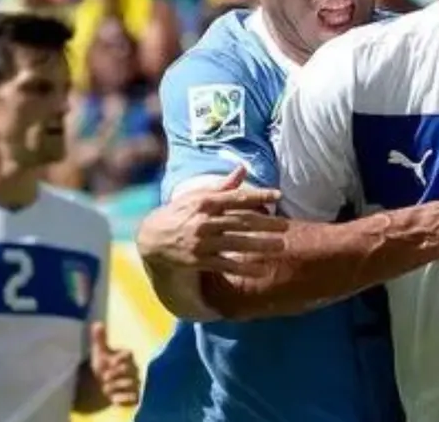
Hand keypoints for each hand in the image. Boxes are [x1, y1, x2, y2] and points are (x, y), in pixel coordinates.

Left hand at [89, 323, 139, 406]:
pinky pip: (133, 397)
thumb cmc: (102, 367)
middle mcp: (132, 369)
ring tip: (106, 388)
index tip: (110, 362)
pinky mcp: (133, 396)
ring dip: (116, 386)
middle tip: (104, 377)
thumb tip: (97, 323)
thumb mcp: (99, 352)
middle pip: (127, 369)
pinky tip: (113, 398)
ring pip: (129, 383)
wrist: (100, 386)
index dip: (118, 358)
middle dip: (115, 373)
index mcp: (125, 358)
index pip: (128, 355)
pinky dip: (123, 398)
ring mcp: (133, 383)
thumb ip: (99, 338)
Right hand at [136, 166, 287, 276]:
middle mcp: (203, 221)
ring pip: (236, 243)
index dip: (258, 196)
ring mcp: (201, 242)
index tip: (278, 195)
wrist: (151, 239)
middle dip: (266, 224)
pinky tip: (262, 270)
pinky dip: (244, 268)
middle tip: (286, 226)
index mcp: (205, 202)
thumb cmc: (180, 213)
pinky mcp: (198, 260)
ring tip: (280, 246)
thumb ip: (223, 186)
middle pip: (240, 221)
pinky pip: (225, 264)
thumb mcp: (197, 196)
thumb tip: (243, 168)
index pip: (236, 197)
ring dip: (260, 245)